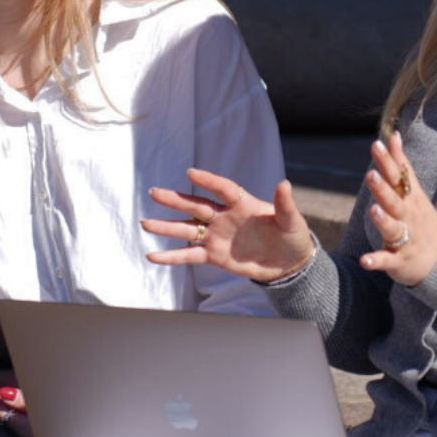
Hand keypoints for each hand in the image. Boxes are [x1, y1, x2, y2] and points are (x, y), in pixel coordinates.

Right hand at [144, 169, 315, 282]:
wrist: (288, 263)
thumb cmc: (292, 237)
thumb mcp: (292, 221)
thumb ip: (284, 204)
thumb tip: (285, 184)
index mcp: (243, 205)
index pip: (223, 189)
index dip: (209, 181)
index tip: (191, 173)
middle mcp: (225, 217)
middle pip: (197, 206)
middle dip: (176, 200)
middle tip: (155, 192)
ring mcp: (217, 236)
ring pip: (188, 230)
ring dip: (167, 227)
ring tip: (145, 223)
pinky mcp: (214, 256)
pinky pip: (190, 256)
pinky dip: (172, 257)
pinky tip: (152, 256)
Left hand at [360, 131, 436, 285]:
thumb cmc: (421, 221)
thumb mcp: (414, 192)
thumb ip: (402, 164)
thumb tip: (393, 135)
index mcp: (409, 199)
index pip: (399, 177)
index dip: (388, 161)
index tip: (377, 144)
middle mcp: (408, 217)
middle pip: (394, 201)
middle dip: (383, 189)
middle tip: (371, 175)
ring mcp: (405, 239)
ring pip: (393, 229)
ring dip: (383, 221)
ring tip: (373, 210)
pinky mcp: (399, 261)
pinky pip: (387, 261)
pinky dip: (376, 261)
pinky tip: (364, 261)